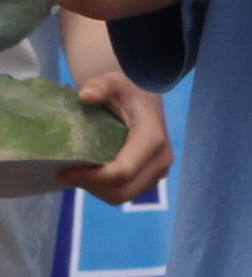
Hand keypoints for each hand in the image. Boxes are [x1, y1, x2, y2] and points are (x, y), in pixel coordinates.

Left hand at [64, 72, 172, 203]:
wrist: (145, 99)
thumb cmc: (128, 91)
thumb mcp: (114, 81)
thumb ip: (101, 85)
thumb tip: (85, 95)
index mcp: (153, 140)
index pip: (123, 171)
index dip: (93, 177)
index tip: (66, 170)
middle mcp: (160, 161)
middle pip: (123, 190)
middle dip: (92, 186)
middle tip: (66, 174)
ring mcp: (158, 173)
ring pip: (123, 196)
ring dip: (97, 190)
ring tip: (77, 174)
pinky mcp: (152, 179)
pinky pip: (126, 194)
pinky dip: (105, 189)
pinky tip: (90, 175)